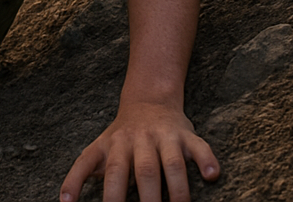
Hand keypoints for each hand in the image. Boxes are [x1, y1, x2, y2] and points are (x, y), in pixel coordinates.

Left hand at [60, 100, 218, 201]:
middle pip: (144, 171)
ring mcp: (164, 137)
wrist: (148, 100)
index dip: (111, 198)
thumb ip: (80, 173)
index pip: (112, 174)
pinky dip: (206, 159)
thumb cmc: (119, 137)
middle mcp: (140, 141)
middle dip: (147, 199)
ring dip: (178, 191)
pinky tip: (212, 175)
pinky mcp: (186, 136)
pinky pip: (199, 147)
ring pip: (172, 163)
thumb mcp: (97, 150)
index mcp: (116, 146)